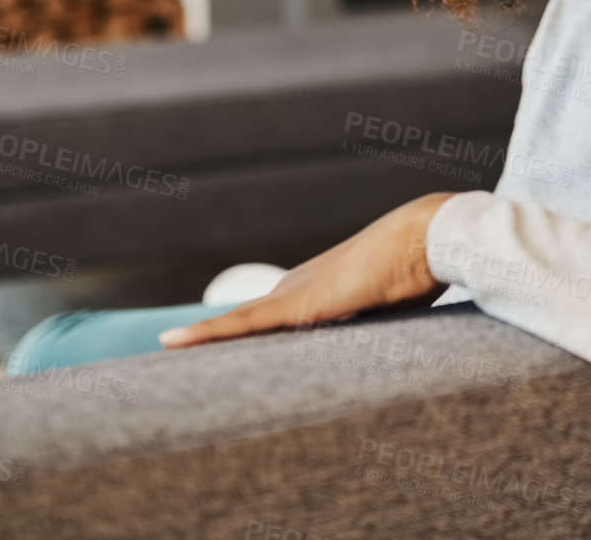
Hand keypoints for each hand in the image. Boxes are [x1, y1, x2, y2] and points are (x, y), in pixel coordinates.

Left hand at [158, 192, 458, 348]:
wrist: (427, 238)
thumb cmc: (422, 268)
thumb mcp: (395, 307)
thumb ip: (379, 324)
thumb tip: (385, 350)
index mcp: (320, 289)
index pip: (272, 317)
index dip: (244, 333)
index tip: (222, 350)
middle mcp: (300, 286)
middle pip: (247, 321)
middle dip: (214, 340)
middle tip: (176, 353)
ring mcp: (296, 293)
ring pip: (237, 324)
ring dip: (202, 341)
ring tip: (163, 350)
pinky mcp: (296, 304)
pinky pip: (242, 324)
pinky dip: (206, 335)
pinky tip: (172, 343)